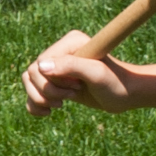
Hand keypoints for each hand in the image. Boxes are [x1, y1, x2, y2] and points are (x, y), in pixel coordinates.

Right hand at [22, 30, 138, 116]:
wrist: (127, 94)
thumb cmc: (116, 83)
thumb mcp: (96, 74)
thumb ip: (70, 66)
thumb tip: (39, 67)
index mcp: (69, 43)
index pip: (40, 64)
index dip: (53, 81)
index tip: (77, 87)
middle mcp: (60, 52)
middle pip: (32, 74)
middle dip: (47, 91)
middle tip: (71, 96)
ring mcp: (57, 67)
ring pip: (29, 83)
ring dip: (40, 99)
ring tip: (61, 105)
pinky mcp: (56, 82)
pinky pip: (32, 92)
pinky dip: (34, 105)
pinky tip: (47, 113)